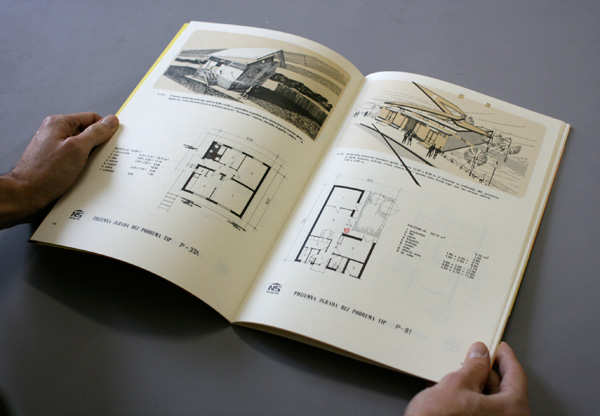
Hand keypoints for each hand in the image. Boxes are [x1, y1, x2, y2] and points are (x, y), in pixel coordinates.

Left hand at [0, 112, 118, 227]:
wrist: (27, 194)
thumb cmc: (46, 172)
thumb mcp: (78, 149)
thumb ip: (96, 133)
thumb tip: (111, 122)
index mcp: (59, 123)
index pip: (91, 118)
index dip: (104, 128)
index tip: (113, 140)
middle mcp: (55, 132)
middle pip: (87, 132)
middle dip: (98, 144)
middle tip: (103, 155)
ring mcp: (55, 146)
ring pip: (82, 146)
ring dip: (90, 156)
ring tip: (90, 166)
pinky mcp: (55, 159)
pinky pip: (75, 157)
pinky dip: (83, 164)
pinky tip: (84, 173)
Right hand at [404, 342, 528, 415]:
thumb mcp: (457, 384)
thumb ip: (474, 367)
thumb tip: (480, 355)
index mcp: (511, 411)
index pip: (516, 376)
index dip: (505, 357)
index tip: (498, 347)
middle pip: (503, 390)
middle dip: (487, 372)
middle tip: (475, 357)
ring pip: (489, 402)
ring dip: (475, 386)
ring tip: (458, 372)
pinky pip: (479, 413)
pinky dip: (469, 400)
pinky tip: (452, 391)